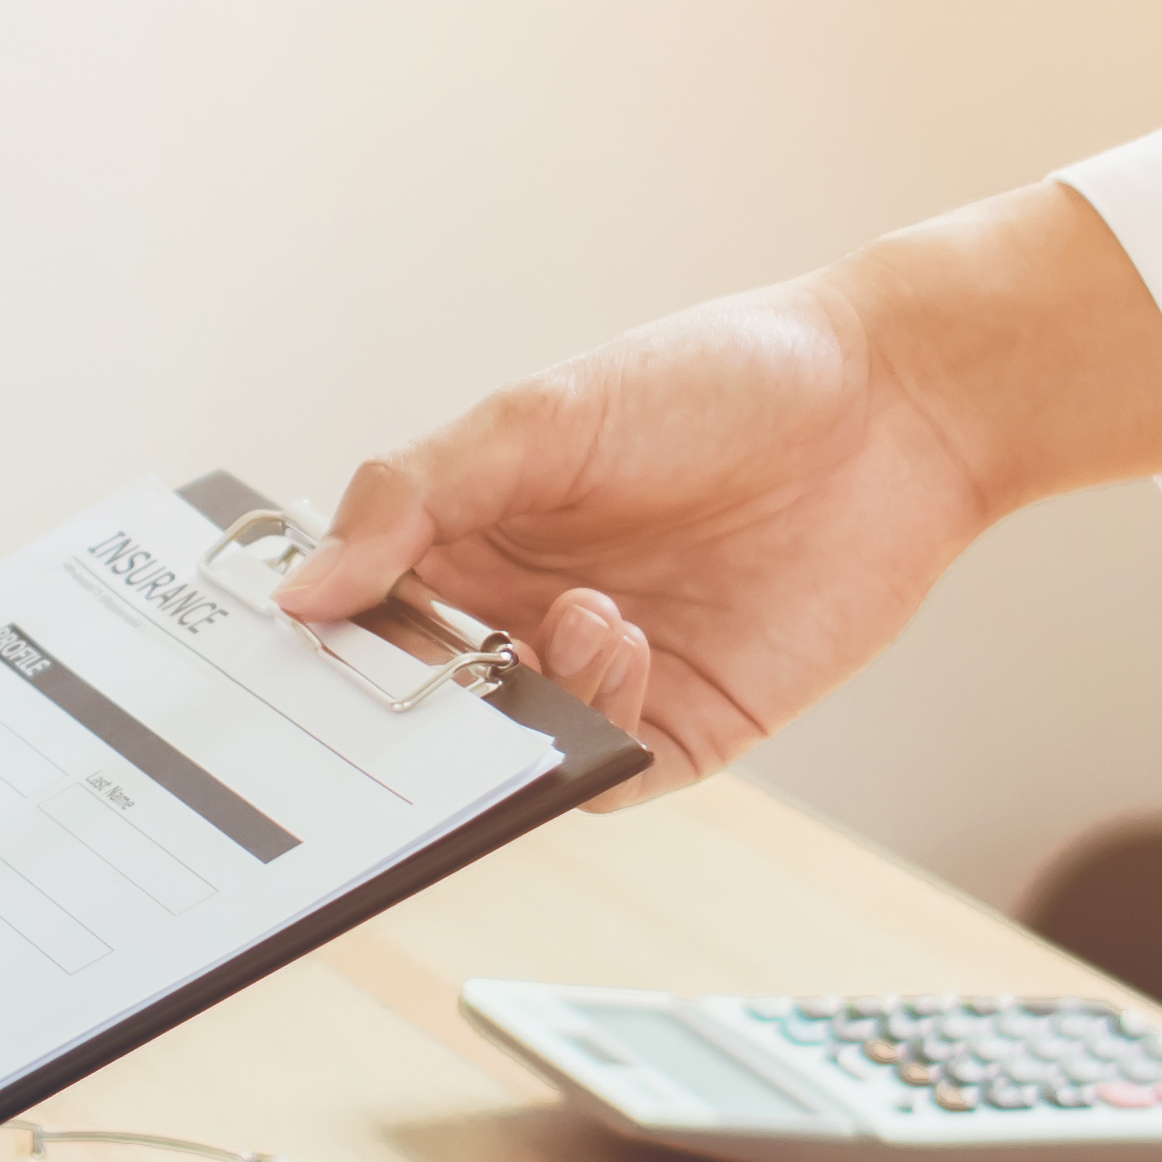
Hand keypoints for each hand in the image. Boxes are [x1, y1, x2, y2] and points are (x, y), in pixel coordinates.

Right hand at [280, 182, 1161, 799]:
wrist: (890, 407)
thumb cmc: (715, 382)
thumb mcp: (539, 416)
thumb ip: (411, 497)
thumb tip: (301, 592)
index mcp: (467, 542)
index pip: (357, 621)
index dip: (313, 650)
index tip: (271, 662)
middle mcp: (520, 620)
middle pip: (418, 710)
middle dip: (394, 717)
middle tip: (382, 704)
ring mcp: (598, 683)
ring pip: (502, 758)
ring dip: (512, 709)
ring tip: (574, 620)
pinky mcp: (680, 731)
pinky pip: (600, 779)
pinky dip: (588, 736)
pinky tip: (622, 641)